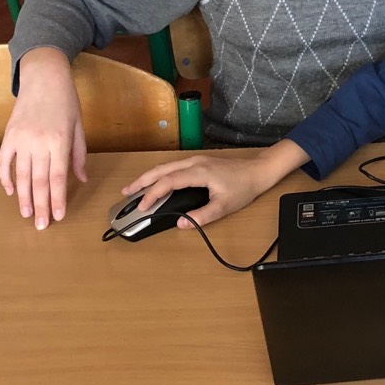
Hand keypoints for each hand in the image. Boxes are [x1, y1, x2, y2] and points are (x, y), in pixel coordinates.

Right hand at [0, 47, 86, 229]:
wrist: (44, 77)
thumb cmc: (65, 101)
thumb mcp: (79, 126)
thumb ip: (78, 155)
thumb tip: (81, 179)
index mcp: (60, 141)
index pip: (58, 177)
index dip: (57, 199)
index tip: (59, 216)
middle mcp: (39, 142)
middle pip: (38, 181)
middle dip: (41, 205)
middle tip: (41, 225)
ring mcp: (21, 139)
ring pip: (21, 175)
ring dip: (23, 198)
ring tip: (26, 214)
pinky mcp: (8, 135)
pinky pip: (4, 162)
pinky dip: (6, 178)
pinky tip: (10, 192)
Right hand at [121, 139, 310, 228]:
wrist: (259, 171)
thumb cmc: (243, 188)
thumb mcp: (224, 206)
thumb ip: (202, 216)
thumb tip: (180, 224)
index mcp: (199, 172)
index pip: (168, 182)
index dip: (153, 194)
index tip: (142, 207)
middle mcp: (194, 163)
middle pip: (162, 170)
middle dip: (142, 181)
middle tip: (125, 193)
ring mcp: (196, 161)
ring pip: (166, 166)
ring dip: (149, 177)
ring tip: (134, 188)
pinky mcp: (199, 162)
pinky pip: (173, 167)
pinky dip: (160, 174)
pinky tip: (155, 182)